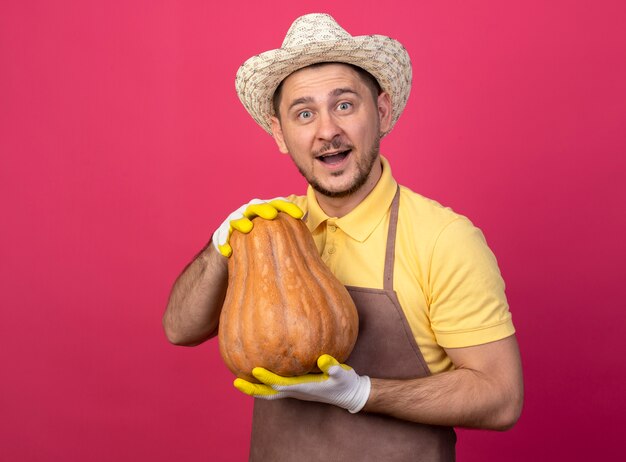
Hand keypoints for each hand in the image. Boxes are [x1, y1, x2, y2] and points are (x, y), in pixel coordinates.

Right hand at [212, 198, 302, 256]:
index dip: (288, 207)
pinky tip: (227, 251)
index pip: (279, 204)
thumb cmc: (262, 242)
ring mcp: (234, 221)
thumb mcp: (278, 235)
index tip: (300, 214)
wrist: (233, 251)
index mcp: (266, 210)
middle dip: (265, 209)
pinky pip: (221, 237)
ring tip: (247, 227)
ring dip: (241, 221)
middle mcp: (250, 212)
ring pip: (237, 219)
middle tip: (272, 215)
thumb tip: (317, 233)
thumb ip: (292, 231)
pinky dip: (223, 243)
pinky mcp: (221, 234)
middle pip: (257, 206)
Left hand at [234, 354, 370, 413]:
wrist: (349, 393)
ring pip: (270, 392)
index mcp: (304, 388)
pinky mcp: (297, 388)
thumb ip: (333, 366)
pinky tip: (258, 375)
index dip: (268, 377)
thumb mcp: (342, 373)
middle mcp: (296, 391)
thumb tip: (322, 359)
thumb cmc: (345, 382)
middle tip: (235, 383)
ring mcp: (296, 391)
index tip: (254, 370)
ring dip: (255, 388)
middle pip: (269, 393)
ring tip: (239, 381)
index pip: (281, 383)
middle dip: (252, 389)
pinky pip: (276, 388)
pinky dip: (264, 384)